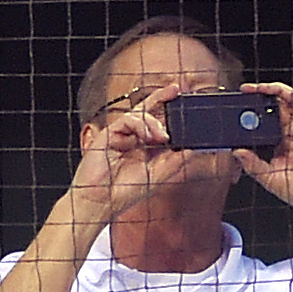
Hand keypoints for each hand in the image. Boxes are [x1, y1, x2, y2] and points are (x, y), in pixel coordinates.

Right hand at [65, 82, 203, 230]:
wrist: (100, 202)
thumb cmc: (123, 193)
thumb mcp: (156, 177)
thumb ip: (174, 163)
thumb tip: (192, 150)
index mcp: (143, 148)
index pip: (158, 125)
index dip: (170, 114)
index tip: (186, 108)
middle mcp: (132, 139)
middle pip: (147, 111)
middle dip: (161, 98)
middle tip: (176, 89)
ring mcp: (119, 135)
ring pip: (139, 114)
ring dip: (154, 122)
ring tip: (162, 137)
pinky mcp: (108, 134)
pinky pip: (126, 119)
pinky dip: (139, 125)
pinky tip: (145, 137)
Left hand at [230, 83, 292, 227]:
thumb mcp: (267, 176)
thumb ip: (251, 163)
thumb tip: (235, 151)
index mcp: (280, 142)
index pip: (264, 121)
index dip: (250, 112)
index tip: (234, 109)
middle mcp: (291, 132)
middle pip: (274, 107)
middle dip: (257, 97)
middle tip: (242, 93)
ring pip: (287, 100)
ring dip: (271, 90)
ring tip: (254, 89)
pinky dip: (290, 92)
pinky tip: (276, 91)